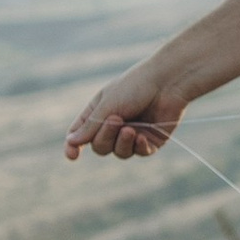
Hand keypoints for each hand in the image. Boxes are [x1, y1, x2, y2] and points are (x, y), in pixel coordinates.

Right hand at [64, 64, 190, 160]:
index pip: (81, 134)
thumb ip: (90, 126)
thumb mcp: (108, 105)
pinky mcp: (151, 140)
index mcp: (99, 112)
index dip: (74, 146)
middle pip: (100, 147)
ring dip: (123, 143)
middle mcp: (115, 125)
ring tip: (132, 129)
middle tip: (117, 120)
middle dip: (106, 137)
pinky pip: (140, 153)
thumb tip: (70, 142)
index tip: (72, 155)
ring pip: (120, 153)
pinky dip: (139, 147)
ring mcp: (133, 134)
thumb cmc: (135, 87)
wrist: (168, 83)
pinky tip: (142, 136)